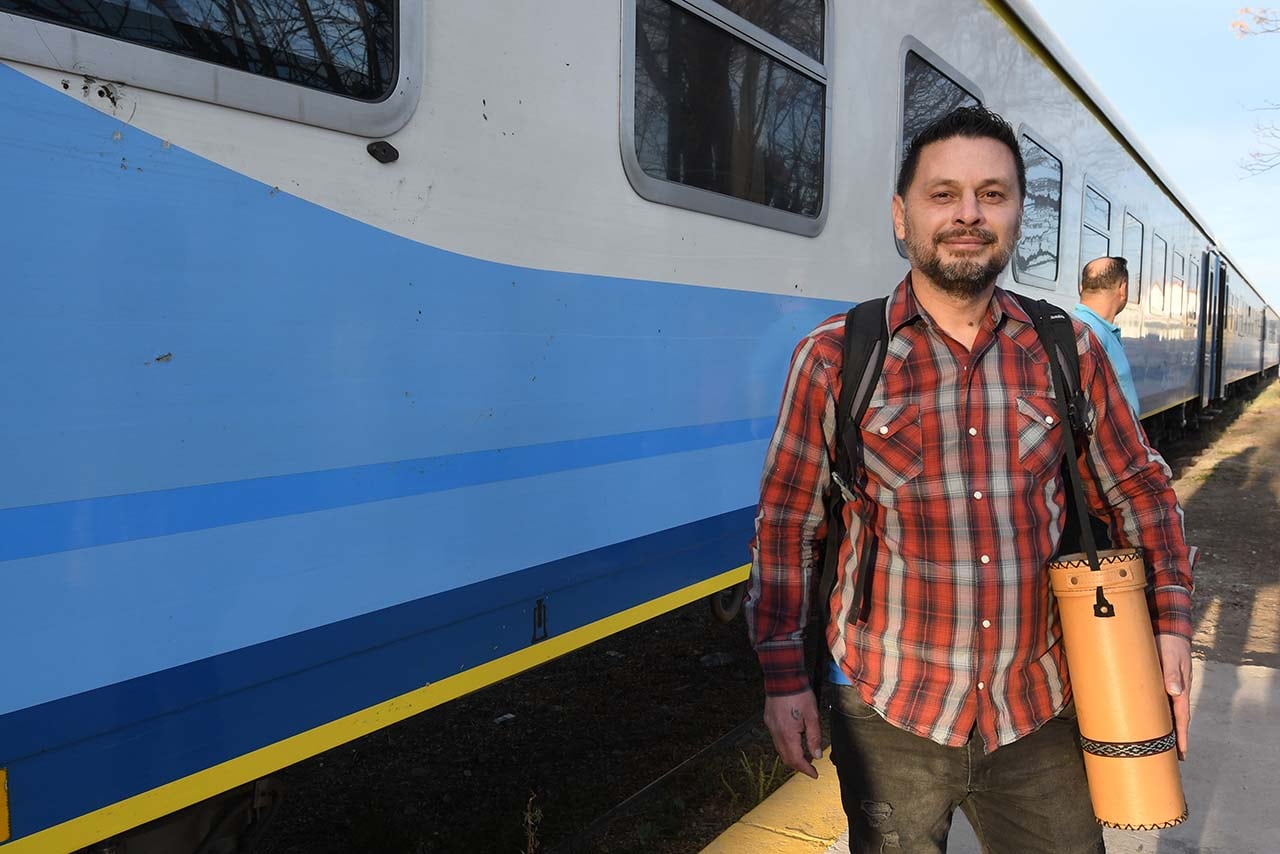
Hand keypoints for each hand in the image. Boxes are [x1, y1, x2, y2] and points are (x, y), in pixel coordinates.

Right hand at [763, 690, 821, 777]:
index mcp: (788, 734)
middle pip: (786, 758)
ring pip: (780, 749)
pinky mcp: (769, 720)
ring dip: (792, 755)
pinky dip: (786, 745)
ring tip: (805, 753)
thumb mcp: (813, 716)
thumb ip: (814, 737)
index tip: (814, 774)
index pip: (796, 759)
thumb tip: (816, 755)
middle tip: (811, 766)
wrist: (783, 678)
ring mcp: (771, 727)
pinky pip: (776, 739)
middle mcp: (777, 733)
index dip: (806, 769)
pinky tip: (795, 740)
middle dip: (799, 765)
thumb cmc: (799, 695)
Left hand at [1157, 634, 1191, 758]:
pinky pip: (1156, 701)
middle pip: (1175, 718)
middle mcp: (1176, 691)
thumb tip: (1175, 692)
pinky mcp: (1157, 681)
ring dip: (1164, 727)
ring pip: (1166, 712)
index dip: (1181, 735)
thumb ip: (1173, 673)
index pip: (1182, 717)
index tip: (1181, 753)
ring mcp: (1168, 687)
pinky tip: (1148, 720)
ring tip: (1159, 745)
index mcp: (1181, 689)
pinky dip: (1155, 713)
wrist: (1167, 628)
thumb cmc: (1169, 643)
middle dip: (1173, 738)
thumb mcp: (1171, 656)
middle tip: (1171, 758)